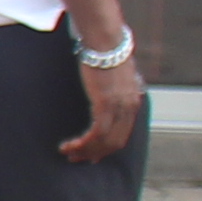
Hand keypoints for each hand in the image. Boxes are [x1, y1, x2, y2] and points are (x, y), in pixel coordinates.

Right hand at [62, 45, 145, 163]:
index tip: (92, 153)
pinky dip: (83, 143)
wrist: (107, 42)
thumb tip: (106, 91)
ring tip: (69, 153)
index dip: (107, 148)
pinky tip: (70, 144)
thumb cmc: (107, 53)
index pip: (122, 134)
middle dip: (95, 153)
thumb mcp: (115, 74)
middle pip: (115, 142)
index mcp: (132, 102)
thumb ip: (114, 87)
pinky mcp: (105, 105)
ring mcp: (119, 108)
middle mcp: (129, 108)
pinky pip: (96, 133)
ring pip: (105, 141)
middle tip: (78, 158)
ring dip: (85, 151)